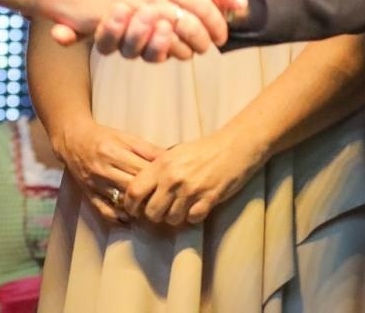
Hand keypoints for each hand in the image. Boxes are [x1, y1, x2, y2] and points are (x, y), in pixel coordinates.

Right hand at [48, 0, 246, 61]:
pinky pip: (163, 42)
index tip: (239, 4)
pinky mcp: (132, 24)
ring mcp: (146, 2)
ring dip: (199, 39)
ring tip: (204, 45)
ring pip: (187, 27)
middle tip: (222, 35)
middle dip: (217, 23)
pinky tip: (179, 50)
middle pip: (202, 6)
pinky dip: (174, 49)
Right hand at [52, 119, 162, 224]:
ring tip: (152, 210)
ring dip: (137, 208)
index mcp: (114, 152)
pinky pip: (103, 210)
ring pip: (119, 201)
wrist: (73, 140)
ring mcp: (95, 184)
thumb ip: (148, 149)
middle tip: (165, 200)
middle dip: (149, 195)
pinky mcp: (88, 194)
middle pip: (132, 187)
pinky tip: (129, 219)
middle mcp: (103, 169)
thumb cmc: (104, 137)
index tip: (171, 184)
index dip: (158, 178)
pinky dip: (117, 217)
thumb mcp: (126, 137)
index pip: (141, 170)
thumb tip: (171, 159)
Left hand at [123, 129, 263, 226]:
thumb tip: (140, 189)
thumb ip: (157, 169)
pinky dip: (193, 216)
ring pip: (171, 219)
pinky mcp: (208, 200)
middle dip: (154, 215)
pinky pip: (192, 219)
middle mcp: (173, 179)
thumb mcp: (174, 153)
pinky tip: (196, 207)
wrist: (234, 146)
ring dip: (175, 217)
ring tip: (181, 207)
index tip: (134, 210)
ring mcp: (191, 191)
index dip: (130, 205)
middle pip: (151, 212)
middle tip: (161, 211)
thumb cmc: (203, 149)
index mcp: (162, 165)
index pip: (134, 191)